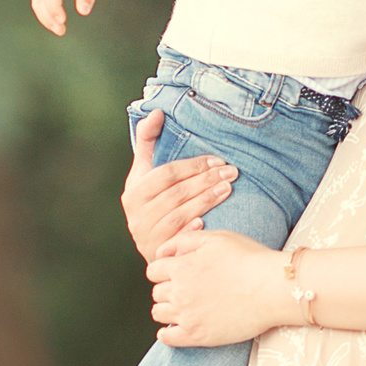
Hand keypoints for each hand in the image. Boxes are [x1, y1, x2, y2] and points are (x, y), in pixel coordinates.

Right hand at [32, 0, 103, 34]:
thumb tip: (84, 12)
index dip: (54, 8)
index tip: (63, 21)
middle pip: (40, 0)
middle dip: (48, 18)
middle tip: (61, 31)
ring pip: (37, 2)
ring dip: (45, 18)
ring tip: (59, 30)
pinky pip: (39, 1)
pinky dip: (45, 13)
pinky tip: (55, 22)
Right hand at [121, 109, 234, 260]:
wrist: (152, 245)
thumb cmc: (152, 202)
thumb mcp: (144, 172)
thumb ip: (148, 141)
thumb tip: (156, 112)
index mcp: (134, 192)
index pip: (165, 174)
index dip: (192, 166)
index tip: (217, 160)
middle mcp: (137, 215)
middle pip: (176, 193)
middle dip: (206, 180)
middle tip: (231, 172)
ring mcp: (148, 236)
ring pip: (181, 214)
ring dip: (207, 200)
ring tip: (228, 188)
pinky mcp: (160, 253)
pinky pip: (179, 241)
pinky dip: (192, 231)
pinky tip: (208, 223)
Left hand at [146, 228, 290, 346]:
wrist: (273, 288)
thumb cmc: (249, 259)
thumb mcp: (216, 238)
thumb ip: (186, 240)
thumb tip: (165, 251)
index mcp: (180, 267)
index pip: (153, 271)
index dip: (164, 270)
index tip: (176, 273)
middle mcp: (178, 292)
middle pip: (157, 292)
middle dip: (167, 289)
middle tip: (185, 289)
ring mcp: (186, 315)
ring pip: (159, 313)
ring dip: (167, 309)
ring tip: (183, 307)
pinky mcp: (197, 335)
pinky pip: (167, 338)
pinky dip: (166, 334)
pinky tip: (174, 329)